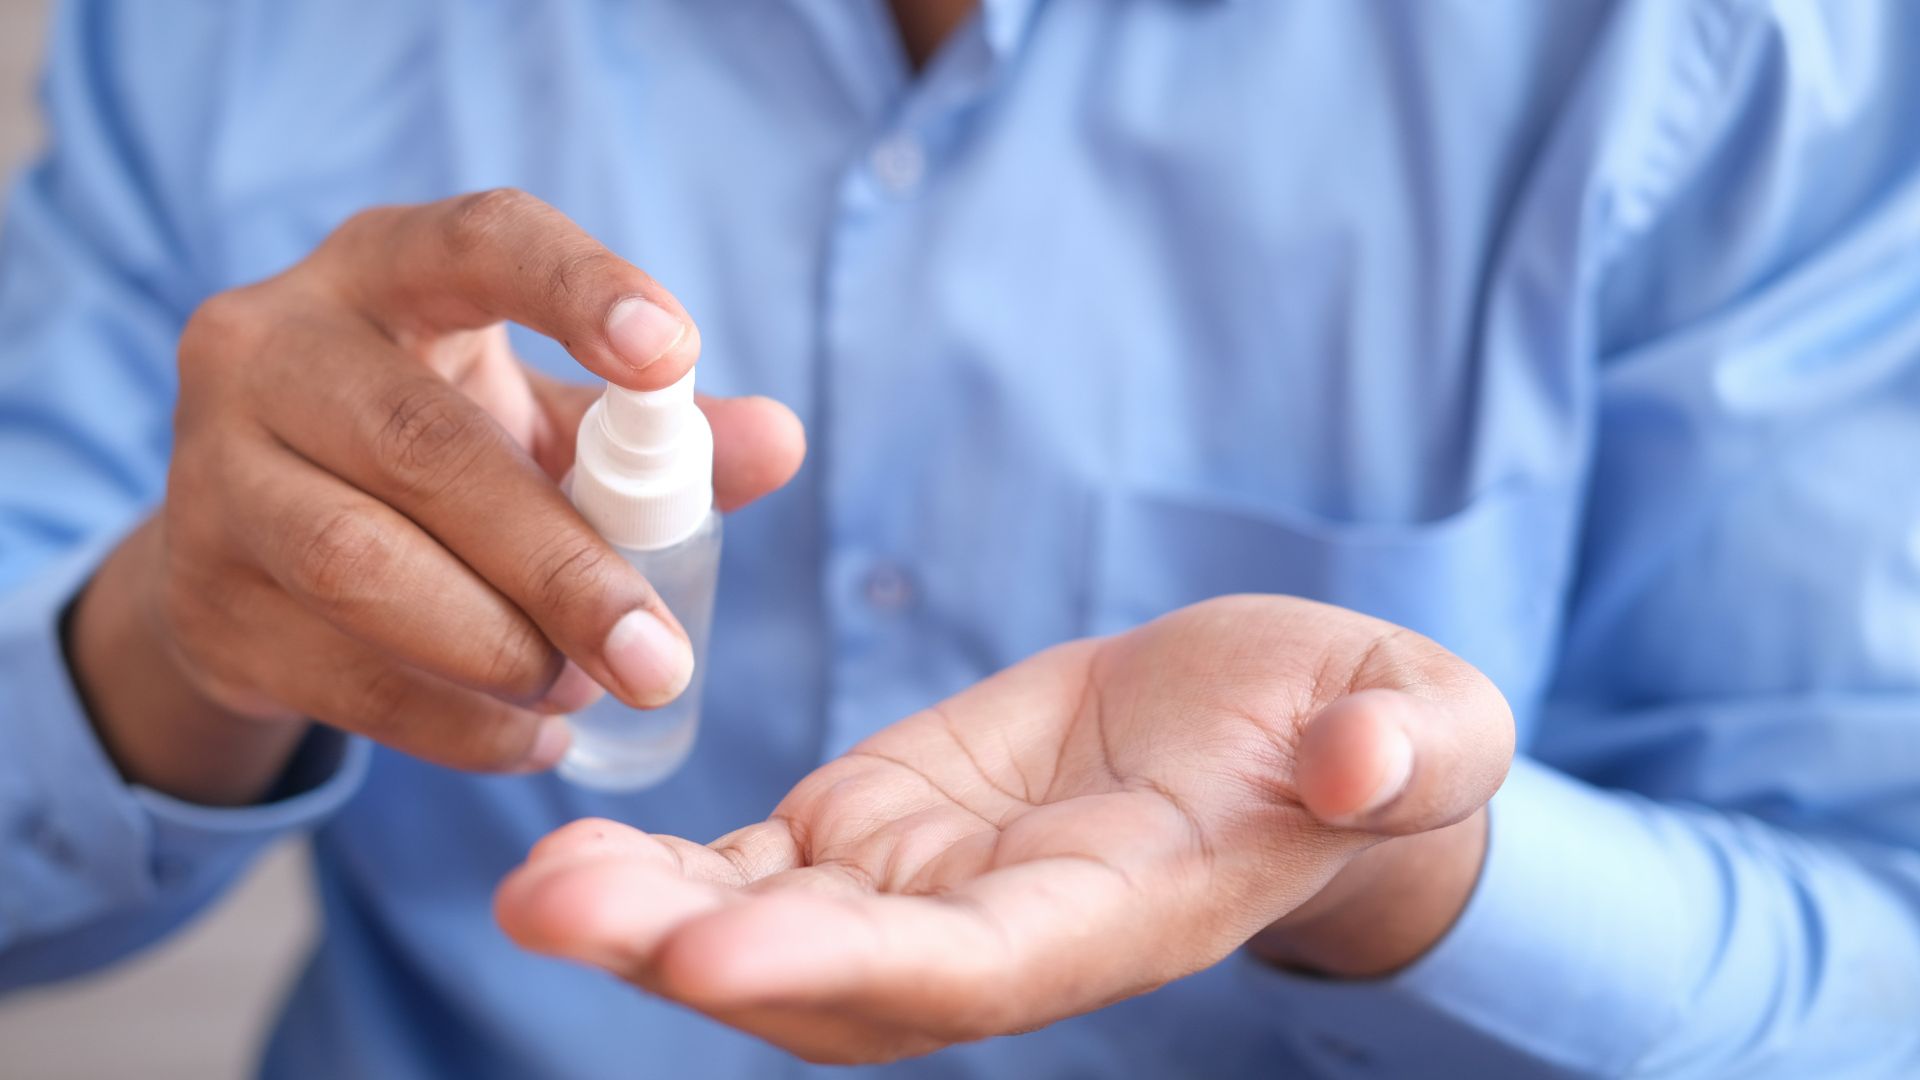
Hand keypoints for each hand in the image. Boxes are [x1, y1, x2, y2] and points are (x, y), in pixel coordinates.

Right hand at [67, 189, 804, 804]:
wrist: (257, 544)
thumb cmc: (437, 451)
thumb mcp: (543, 422)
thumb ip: (655, 435)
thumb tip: (779, 443)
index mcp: (385, 269)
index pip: (478, 241)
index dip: (576, 287)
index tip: (673, 356)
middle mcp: (273, 345)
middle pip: (426, 446)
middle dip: (562, 566)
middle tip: (661, 659)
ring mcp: (213, 469)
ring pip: (361, 564)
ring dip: (499, 650)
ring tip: (583, 692)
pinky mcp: (199, 594)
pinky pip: (338, 673)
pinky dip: (456, 723)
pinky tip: (531, 738)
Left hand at [495, 595, 1512, 1062]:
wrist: (1273, 732)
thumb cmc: (1353, 728)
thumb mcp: (1414, 714)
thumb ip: (1402, 744)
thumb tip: (1363, 762)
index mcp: (1118, 913)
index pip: (978, 968)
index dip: (853, 967)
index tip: (723, 950)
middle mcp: (999, 932)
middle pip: (833, 976)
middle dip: (695, 954)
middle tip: (557, 907)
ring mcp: (926, 886)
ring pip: (770, 927)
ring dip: (649, 919)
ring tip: (537, 882)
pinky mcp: (878, 828)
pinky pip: (756, 865)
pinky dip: (668, 870)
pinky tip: (574, 851)